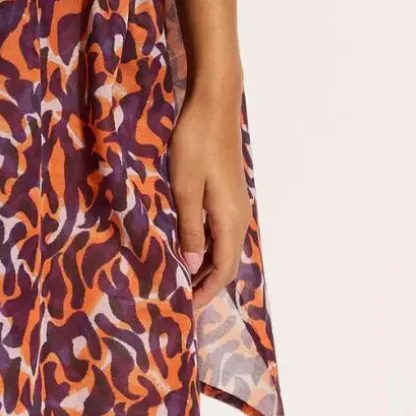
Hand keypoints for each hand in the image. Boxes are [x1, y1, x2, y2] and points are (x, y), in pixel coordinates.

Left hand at [168, 87, 249, 311]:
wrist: (213, 105)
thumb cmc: (195, 144)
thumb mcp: (185, 187)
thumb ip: (190, 227)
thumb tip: (193, 266)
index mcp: (230, 220)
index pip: (222, 270)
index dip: (204, 293)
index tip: (184, 310)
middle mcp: (238, 216)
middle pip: (225, 262)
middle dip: (203, 283)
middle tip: (177, 298)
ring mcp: (234, 203)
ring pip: (222, 246)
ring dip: (203, 264)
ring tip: (178, 276)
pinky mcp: (227, 192)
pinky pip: (219, 229)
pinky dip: (204, 244)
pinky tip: (185, 242)